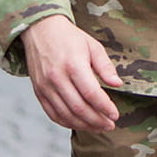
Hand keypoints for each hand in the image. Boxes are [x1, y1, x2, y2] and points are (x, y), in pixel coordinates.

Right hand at [21, 15, 122, 132]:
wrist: (40, 29)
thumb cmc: (69, 37)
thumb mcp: (92, 45)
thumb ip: (105, 66)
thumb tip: (117, 84)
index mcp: (73, 64)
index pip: (91, 93)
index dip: (105, 107)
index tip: (115, 115)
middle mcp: (57, 77)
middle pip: (79, 108)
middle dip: (97, 121)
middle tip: (110, 125)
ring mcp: (45, 86)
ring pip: (66, 114)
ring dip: (84, 125)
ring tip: (98, 127)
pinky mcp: (38, 91)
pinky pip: (53, 113)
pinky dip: (67, 123)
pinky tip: (80, 124)